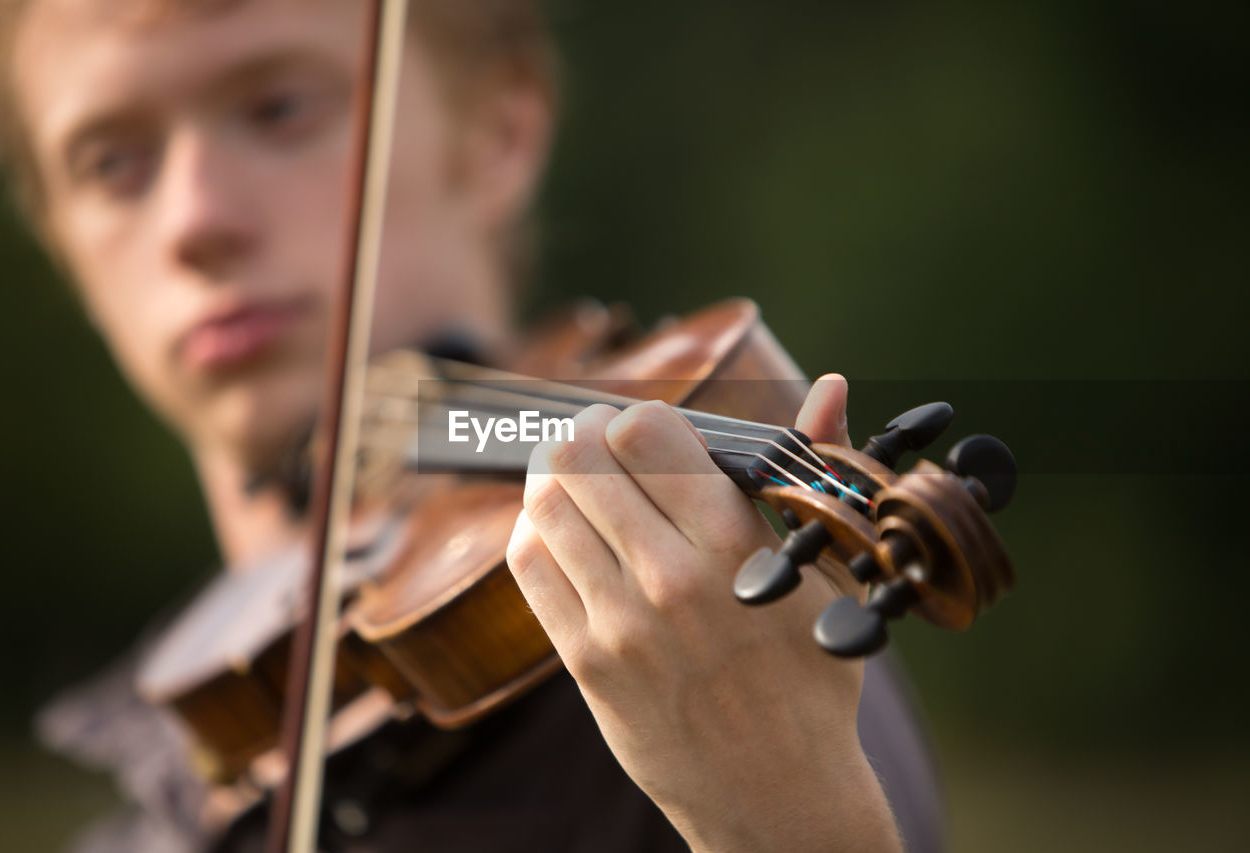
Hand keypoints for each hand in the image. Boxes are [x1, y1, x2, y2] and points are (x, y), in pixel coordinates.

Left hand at [506, 374, 901, 851]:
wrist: (777, 794)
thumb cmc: (811, 676)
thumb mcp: (827, 573)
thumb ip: (813, 472)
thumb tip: (831, 387)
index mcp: (733, 544)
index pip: (646, 433)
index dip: (637, 417)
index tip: (645, 429)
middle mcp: (669, 577)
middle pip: (579, 458)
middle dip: (583, 433)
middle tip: (598, 441)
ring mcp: (619, 622)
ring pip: (545, 506)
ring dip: (551, 475)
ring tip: (573, 476)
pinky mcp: (586, 662)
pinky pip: (530, 567)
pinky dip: (534, 531)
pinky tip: (560, 528)